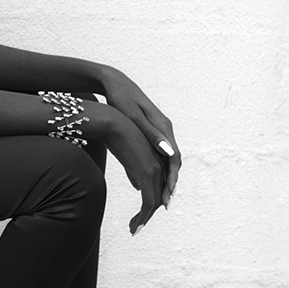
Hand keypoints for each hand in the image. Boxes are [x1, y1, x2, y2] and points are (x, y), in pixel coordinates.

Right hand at [92, 109, 164, 234]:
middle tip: (135, 227)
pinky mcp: (148, 173)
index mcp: (156, 159)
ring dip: (144, 218)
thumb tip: (138, 186)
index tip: (142, 215)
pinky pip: (148, 201)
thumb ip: (135, 171)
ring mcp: (155, 169)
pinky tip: (134, 225)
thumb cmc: (115, 133)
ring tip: (133, 229)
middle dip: (147, 214)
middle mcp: (160, 165)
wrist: (112, 122)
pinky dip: (143, 216)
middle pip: (158, 196)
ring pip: (154, 202)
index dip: (152, 202)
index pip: (158, 186)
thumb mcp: (127, 155)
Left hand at [96, 66, 181, 207]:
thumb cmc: (121, 98)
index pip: (174, 159)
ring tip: (156, 199)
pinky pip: (156, 154)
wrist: (114, 82)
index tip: (167, 198)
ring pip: (165, 160)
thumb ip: (151, 135)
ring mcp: (158, 130)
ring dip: (162, 179)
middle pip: (172, 162)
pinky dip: (154, 170)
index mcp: (164, 127)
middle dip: (169, 184)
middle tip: (163, 205)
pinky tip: (145, 182)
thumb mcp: (134, 117)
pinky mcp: (149, 131)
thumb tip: (168, 152)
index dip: (172, 180)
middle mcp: (165, 129)